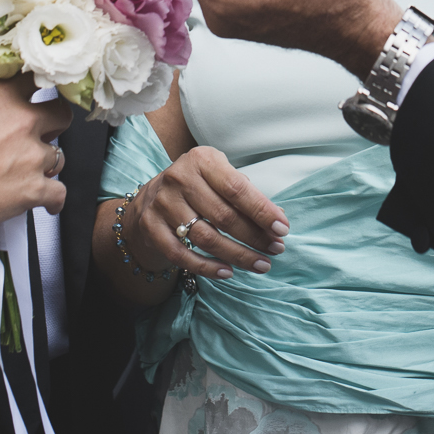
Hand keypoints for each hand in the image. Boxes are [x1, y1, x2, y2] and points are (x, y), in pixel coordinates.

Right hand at [0, 75, 70, 234]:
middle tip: (41, 131)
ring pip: (58, 156)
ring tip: (31, 170)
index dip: (33, 91)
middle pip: (60, 115)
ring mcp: (32, 156)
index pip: (33, 81)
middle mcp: (24, 122)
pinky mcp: (34, 190)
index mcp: (2, 97)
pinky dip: (53, 200)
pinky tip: (47, 202)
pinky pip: (58, 194)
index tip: (32, 97)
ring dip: (45, 163)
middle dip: (53, 123)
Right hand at [127, 149, 287, 278]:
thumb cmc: (197, 186)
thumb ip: (246, 194)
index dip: (262, 211)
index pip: (237, 188)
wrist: (150, 198)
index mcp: (201, 161)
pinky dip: (207, 267)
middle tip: (276, 250)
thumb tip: (277, 218)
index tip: (282, 229)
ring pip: (206, 238)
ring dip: (238, 256)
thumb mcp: (219, 177)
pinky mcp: (151, 227)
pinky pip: (182, 254)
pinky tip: (228, 272)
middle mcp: (179, 178)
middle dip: (255, 237)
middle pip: (223, 216)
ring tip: (261, 264)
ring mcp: (163, 204)